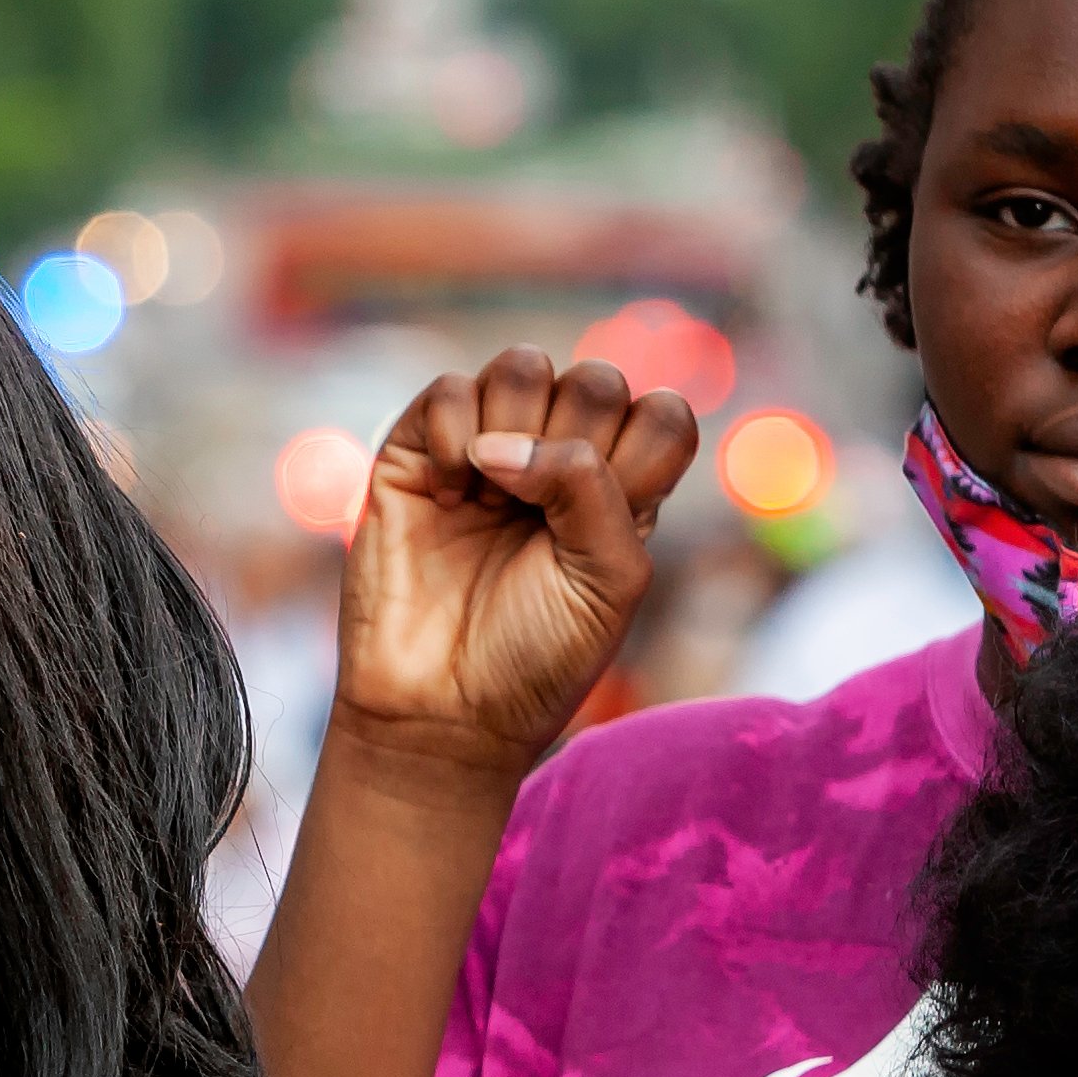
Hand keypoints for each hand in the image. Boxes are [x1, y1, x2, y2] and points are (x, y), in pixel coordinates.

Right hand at [330, 350, 693, 783]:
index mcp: (620, 494)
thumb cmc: (536, 658)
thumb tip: (503, 445)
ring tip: (491, 498)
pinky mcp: (416, 455)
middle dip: (577, 439)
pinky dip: (455, 435)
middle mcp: (557, 462)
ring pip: (522, 365)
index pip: (661, 412)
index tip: (607, 523)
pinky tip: (448, 495)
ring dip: (517, 423)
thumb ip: (589, 488)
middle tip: (540, 513)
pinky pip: (447, 392)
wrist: (442, 711)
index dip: (640, 449)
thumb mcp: (608, 579)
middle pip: (596, 380)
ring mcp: (485, 453)